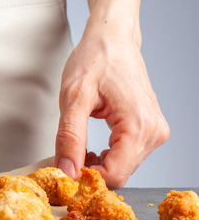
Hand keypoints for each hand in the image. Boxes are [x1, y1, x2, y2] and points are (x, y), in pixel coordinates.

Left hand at [54, 19, 168, 188]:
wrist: (112, 40)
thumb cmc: (95, 60)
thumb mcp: (73, 98)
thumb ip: (70, 137)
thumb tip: (67, 170)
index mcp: (140, 126)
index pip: (115, 174)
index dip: (86, 179)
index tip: (64, 171)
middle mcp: (154, 132)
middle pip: (121, 174)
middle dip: (91, 172)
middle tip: (65, 158)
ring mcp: (155, 131)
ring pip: (124, 167)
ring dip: (98, 164)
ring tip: (78, 148)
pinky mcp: (150, 129)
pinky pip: (127, 156)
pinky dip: (106, 157)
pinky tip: (91, 148)